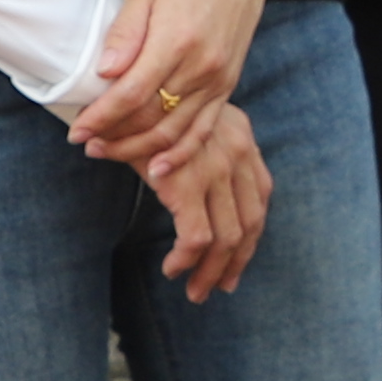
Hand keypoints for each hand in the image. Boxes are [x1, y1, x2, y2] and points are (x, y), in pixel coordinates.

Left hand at [65, 0, 291, 161]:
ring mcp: (218, 79)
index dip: (101, 118)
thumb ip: (125, 33)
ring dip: (140, 149)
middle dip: (114, 138)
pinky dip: (181, 153)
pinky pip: (204, 130)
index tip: (77, 130)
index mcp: (176, 40)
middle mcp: (200, 67)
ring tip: (109, 153)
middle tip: (86, 144)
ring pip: (175, 132)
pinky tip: (159, 168)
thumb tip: (104, 73)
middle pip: (151, 119)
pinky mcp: (228, 84)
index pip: (131, 95)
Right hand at [132, 96, 269, 304]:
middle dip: (237, 260)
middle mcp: (237, 152)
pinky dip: (186, 260)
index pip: (260, 194)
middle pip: (251, 221)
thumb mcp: (186, 122)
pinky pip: (196, 238)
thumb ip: (202, 151)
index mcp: (241, 137)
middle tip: (221, 286)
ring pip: (228, 237)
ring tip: (195, 291)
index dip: (252, 231)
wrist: (121, 89)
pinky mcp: (187, 184)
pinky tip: (172, 269)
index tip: (238, 257)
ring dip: (212, 271)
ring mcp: (215, 169)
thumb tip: (199, 192)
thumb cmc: (145, 105)